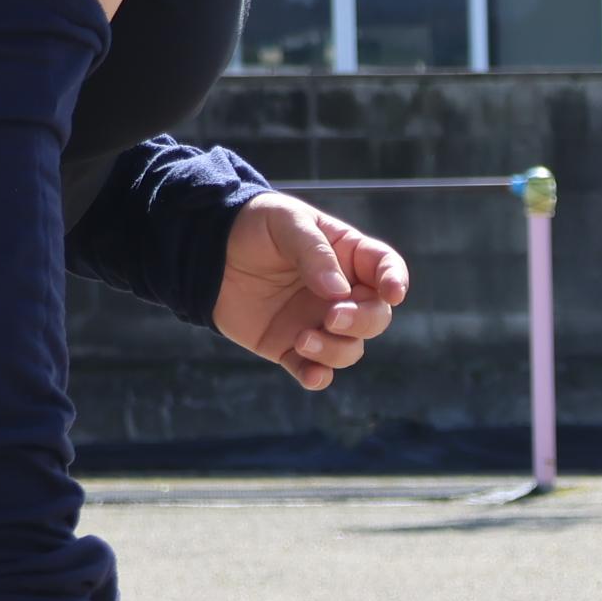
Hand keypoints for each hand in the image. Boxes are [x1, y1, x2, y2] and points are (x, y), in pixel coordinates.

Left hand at [214, 193, 409, 391]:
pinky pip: (315, 370)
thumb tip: (338, 293)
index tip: (393, 293)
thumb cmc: (252, 226)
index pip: (386, 269)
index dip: (396, 281)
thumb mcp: (285, 223)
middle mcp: (341, 294)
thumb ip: (314, 253)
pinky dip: (318, 377)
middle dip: (362, 322)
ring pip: (350, 349)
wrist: (205, 251)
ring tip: (302, 339)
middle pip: (375, 317)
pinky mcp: (290, 347)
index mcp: (348, 257)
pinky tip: (310, 375)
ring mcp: (318, 323)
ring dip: (335, 350)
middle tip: (332, 317)